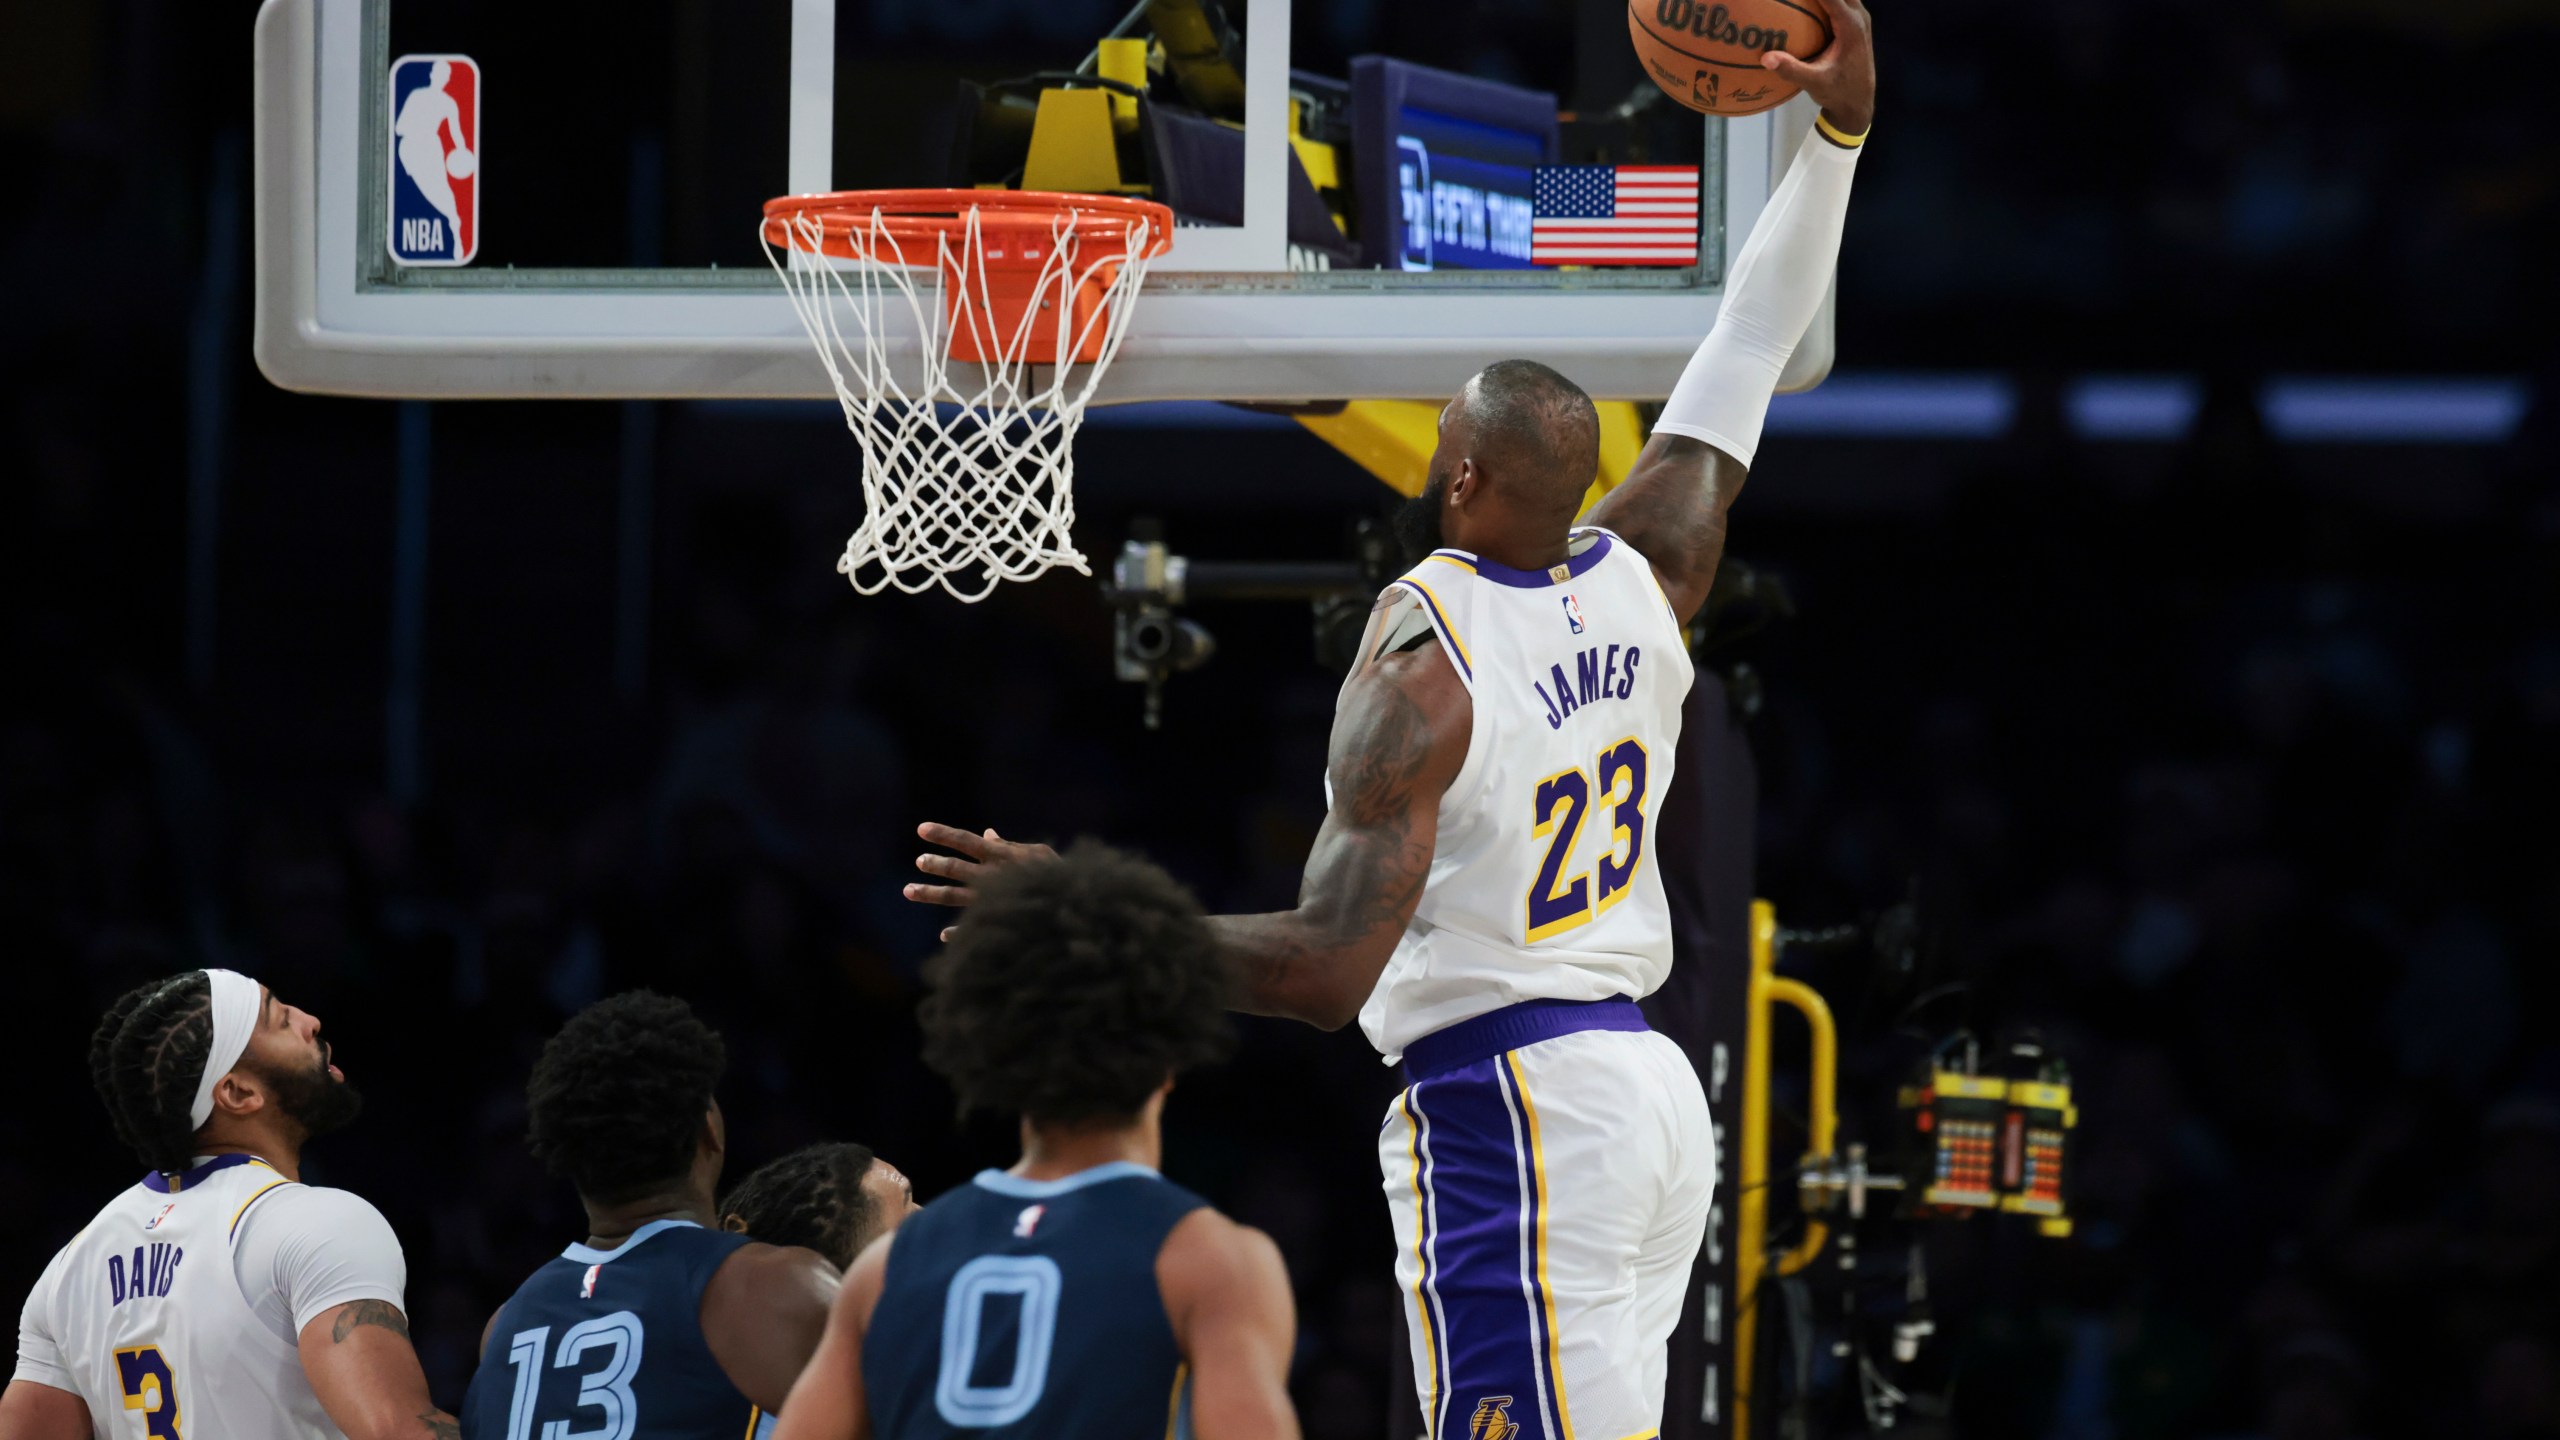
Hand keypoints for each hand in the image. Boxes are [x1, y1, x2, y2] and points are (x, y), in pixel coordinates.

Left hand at [904, 822, 1058, 939]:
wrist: (1073, 906)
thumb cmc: (1057, 875)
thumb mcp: (1036, 853)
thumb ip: (1008, 845)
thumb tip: (987, 833)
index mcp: (1002, 856)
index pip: (967, 841)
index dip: (944, 834)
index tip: (921, 829)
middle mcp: (992, 876)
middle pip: (957, 869)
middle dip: (937, 864)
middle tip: (919, 862)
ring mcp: (992, 900)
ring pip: (955, 896)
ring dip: (931, 894)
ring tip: (908, 891)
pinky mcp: (997, 921)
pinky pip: (972, 928)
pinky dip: (959, 933)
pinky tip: (944, 936)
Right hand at [1762, 0, 1874, 137]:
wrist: (1859, 104)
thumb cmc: (1839, 93)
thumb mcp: (1814, 83)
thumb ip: (1791, 69)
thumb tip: (1765, 57)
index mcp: (1851, 26)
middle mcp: (1859, 17)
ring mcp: (1860, 19)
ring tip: (1801, 2)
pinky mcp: (1856, 25)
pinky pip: (1841, 4)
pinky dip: (1826, 3)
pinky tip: (1808, 7)